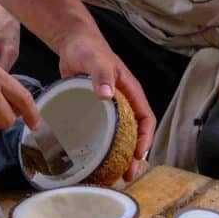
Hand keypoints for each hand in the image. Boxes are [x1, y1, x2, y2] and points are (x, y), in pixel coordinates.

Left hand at [58, 27, 155, 180]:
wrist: (72, 43)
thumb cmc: (89, 49)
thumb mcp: (97, 61)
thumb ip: (102, 76)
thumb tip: (106, 96)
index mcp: (131, 92)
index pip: (146, 118)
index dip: (145, 138)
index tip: (138, 155)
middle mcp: (123, 102)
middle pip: (135, 132)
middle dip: (134, 154)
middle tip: (127, 174)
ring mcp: (109, 108)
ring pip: (120, 135)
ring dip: (119, 154)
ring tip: (114, 173)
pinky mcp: (94, 110)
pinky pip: (102, 131)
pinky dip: (102, 146)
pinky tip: (94, 159)